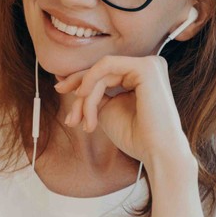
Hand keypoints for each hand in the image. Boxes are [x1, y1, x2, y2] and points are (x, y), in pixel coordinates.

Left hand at [53, 55, 190, 168]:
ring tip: (84, 122)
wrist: (156, 152)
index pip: (103, 72)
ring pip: (100, 72)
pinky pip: (106, 65)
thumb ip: (92, 93)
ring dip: (86, 98)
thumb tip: (64, 79)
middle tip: (70, 118)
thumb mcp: (106, 110)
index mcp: (139, 76)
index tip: (59, 90)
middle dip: (80, 93)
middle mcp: (147, 66)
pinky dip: (90, 80)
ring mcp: (149, 64)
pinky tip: (83, 96)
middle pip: (100, 71)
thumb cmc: (135, 136)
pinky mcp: (146, 67)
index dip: (79, 81)